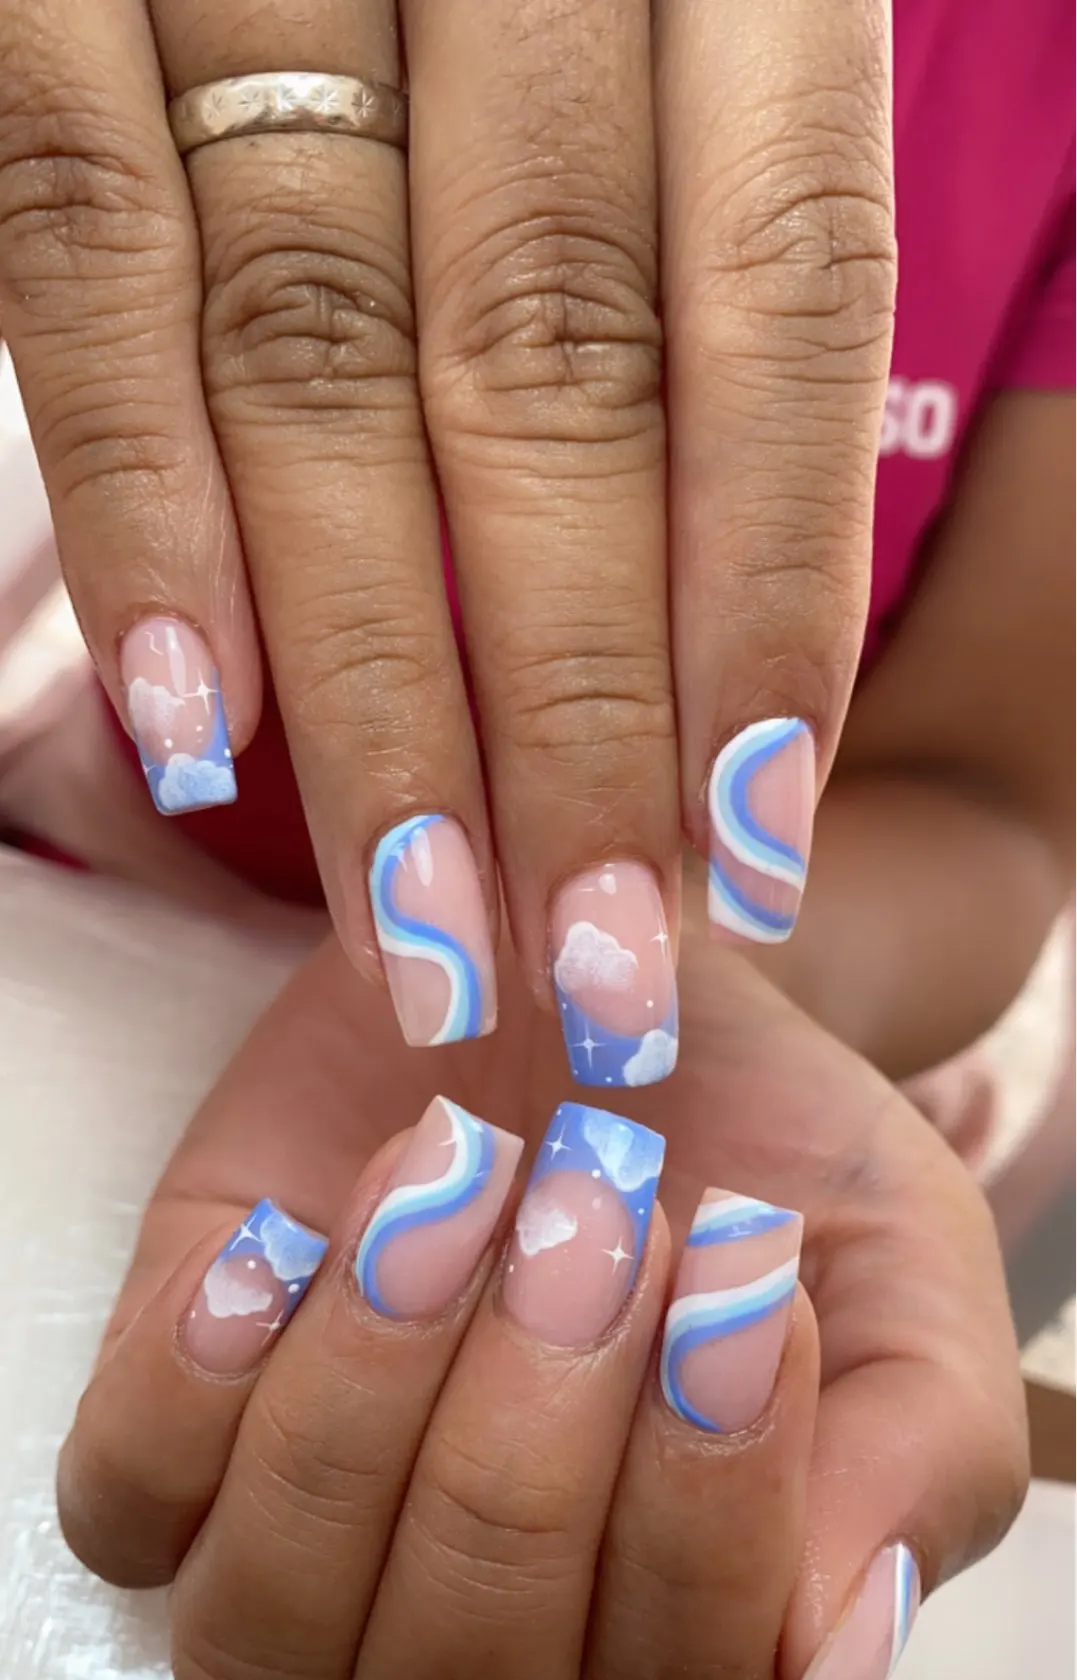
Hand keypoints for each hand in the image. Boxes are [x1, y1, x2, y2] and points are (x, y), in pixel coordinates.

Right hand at [0, 0, 893, 1070]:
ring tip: (424, 927)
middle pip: (554, 364)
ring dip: (380, 680)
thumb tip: (708, 649)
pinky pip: (78, 247)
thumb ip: (675, 264)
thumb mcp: (667, 18)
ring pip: (325, 349)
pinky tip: (193, 730)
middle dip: (577, 703)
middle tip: (587, 970)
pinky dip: (143, 498)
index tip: (751, 845)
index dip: (771, 590)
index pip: (775, 292)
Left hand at [57, 892, 1026, 1679]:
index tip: (742, 1272)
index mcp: (673, 1650)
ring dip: (364, 1408)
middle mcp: (479, 1650)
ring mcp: (305, 1558)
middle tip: (597, 1206)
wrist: (618, 982)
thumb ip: (918, 1475)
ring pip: (266, 1640)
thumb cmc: (772, 1158)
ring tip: (454, 1180)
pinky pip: (125, 1510)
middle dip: (529, 1449)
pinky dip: (192, 1395)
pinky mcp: (173, 1435)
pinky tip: (282, 1243)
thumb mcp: (910, 1274)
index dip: (701, 1521)